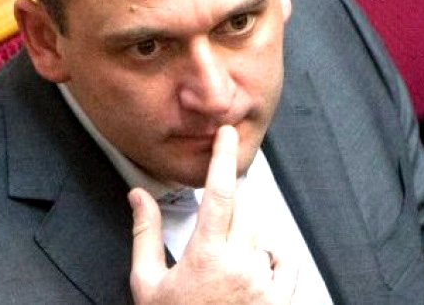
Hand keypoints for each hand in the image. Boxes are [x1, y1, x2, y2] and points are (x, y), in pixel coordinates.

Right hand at [129, 125, 298, 303]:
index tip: (226, 135)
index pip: (221, 193)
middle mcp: (242, 266)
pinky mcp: (280, 300)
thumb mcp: (147, 283)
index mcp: (207, 257)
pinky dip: (270, 259)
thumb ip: (145, 233)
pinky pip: (285, 262)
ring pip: (266, 235)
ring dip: (249, 238)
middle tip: (215, 225)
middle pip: (247, 209)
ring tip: (226, 263)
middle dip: (233, 206)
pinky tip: (252, 272)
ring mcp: (265, 284)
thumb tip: (138, 197)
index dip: (223, 158)